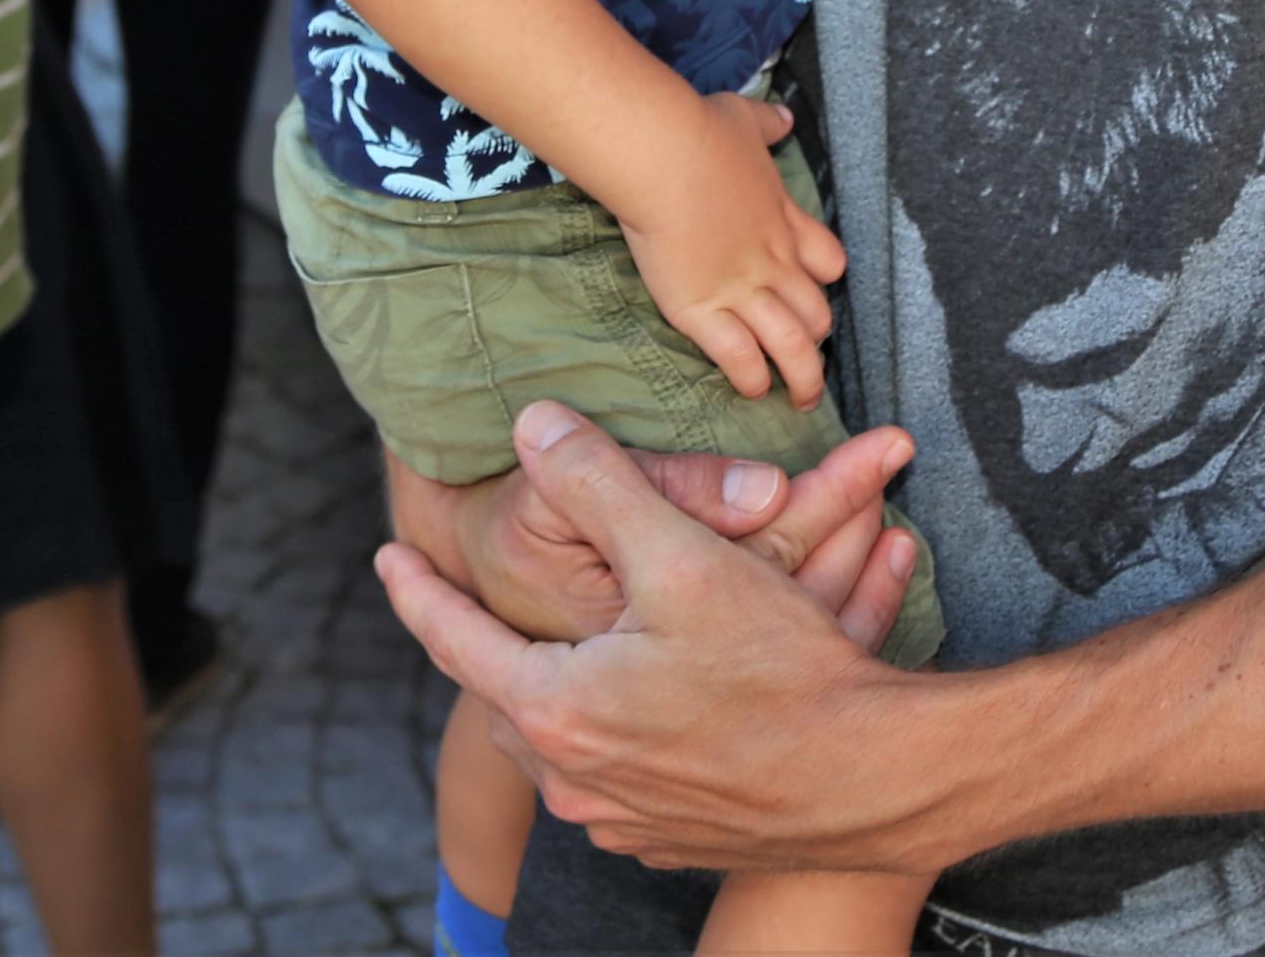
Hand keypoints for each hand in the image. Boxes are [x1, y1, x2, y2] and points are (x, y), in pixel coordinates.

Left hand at [379, 403, 943, 873]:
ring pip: (574, 735)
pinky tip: (661, 699)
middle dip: (505, 646)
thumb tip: (531, 426)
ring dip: (580, 683)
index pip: (455, 639)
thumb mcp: (681, 557)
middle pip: (513, 694)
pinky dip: (637, 725)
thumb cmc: (780, 673)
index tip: (388, 557)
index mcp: (555, 710)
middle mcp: (573, 780)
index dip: (419, 591)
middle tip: (490, 608)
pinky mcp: (673, 838)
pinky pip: (631, 771)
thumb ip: (598, 484)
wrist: (876, 783)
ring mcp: (622, 819)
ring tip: (582, 646)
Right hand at [612, 94, 847, 405]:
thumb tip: (785, 117)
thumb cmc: (699, 132)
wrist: (665, 157)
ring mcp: (741, 290)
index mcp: (783, 219)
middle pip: (815, 312)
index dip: (825, 279)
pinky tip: (754, 390)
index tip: (814, 286)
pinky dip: (753, 379)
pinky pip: (741, 359)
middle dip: (816, 337)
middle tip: (807, 352)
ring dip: (803, 377)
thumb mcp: (745, 118)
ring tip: (802, 398)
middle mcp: (772, 261)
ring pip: (792, 346)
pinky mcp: (703, 312)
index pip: (828, 261)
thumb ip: (768, 124)